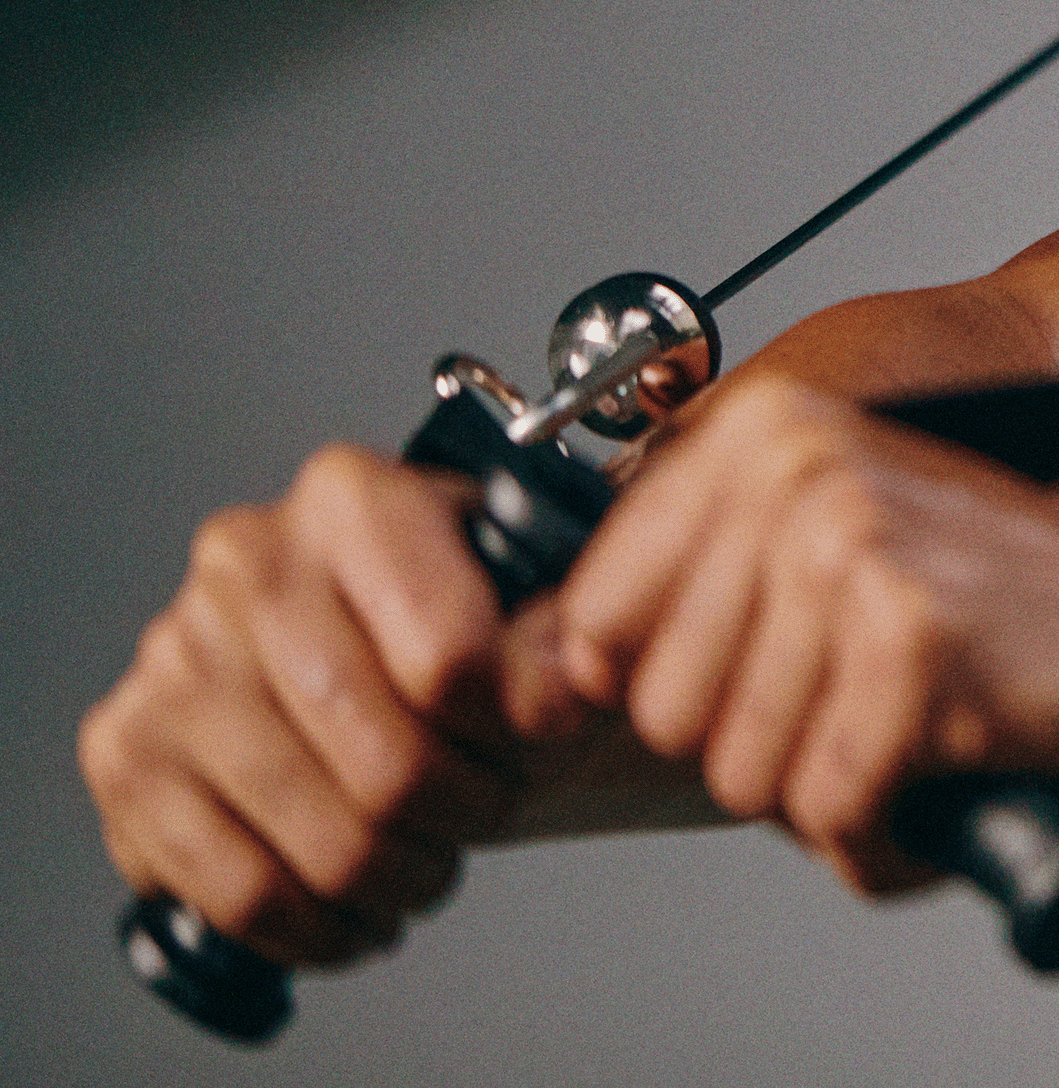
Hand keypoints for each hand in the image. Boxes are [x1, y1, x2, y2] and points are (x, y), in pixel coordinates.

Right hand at [80, 446, 554, 967]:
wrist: (383, 655)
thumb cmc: (475, 619)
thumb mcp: (550, 592)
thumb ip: (567, 630)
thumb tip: (555, 690)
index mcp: (351, 496)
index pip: (449, 658)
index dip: (519, 730)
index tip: (545, 740)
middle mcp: (244, 560)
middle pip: (387, 762)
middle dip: (467, 813)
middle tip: (489, 811)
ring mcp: (172, 660)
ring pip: (320, 838)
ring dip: (402, 877)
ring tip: (434, 862)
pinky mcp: (126, 754)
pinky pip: (235, 889)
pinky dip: (317, 927)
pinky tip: (360, 912)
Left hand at [556, 373, 1058, 894]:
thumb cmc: (1019, 601)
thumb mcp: (840, 548)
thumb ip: (696, 592)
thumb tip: (547, 680)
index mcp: (767, 431)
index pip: (598, 622)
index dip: (679, 688)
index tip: (777, 676)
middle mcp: (800, 471)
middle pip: (664, 712)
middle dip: (764, 747)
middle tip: (878, 701)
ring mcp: (856, 549)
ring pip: (743, 774)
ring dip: (837, 790)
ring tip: (927, 726)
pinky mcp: (916, 640)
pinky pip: (833, 808)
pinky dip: (893, 830)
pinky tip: (962, 758)